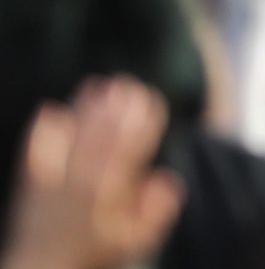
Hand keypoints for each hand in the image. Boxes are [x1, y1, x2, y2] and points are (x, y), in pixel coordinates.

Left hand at [1, 78, 183, 268]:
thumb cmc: (93, 256)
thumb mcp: (136, 242)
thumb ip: (156, 210)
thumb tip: (164, 178)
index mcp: (110, 196)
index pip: (131, 150)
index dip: (143, 124)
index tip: (152, 101)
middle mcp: (81, 185)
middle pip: (101, 139)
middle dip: (116, 110)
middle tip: (129, 84)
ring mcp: (52, 183)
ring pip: (71, 139)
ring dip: (85, 111)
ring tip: (97, 85)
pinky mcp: (29, 185)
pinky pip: (34, 151)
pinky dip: (43, 131)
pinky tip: (52, 110)